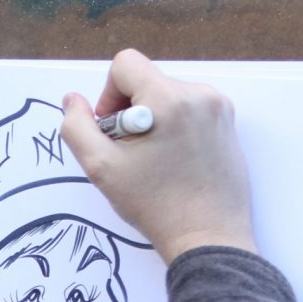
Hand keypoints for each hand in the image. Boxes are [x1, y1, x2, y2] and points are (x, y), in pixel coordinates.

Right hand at [60, 49, 257, 260]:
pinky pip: (191, 108)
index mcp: (167, 98)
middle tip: (132, 151)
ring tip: (156, 159)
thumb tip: (73, 100)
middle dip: (131, 109)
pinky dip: (176, 125)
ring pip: (169, 94)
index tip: (112, 129)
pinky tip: (176, 160)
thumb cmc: (154, 204)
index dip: (109, 94)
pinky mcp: (229, 123)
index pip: (126, 64)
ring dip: (154, 118)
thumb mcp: (101, 167)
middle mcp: (198, 94)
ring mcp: (218, 108)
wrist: (209, 236)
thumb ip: (77, 127)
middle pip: (148, 81)